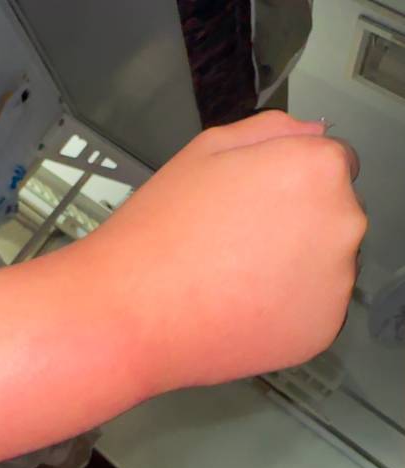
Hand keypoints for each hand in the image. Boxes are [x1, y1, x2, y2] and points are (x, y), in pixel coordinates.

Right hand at [83, 111, 365, 390]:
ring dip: (292, 268)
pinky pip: (313, 310)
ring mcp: (335, 284)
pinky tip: (241, 305)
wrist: (131, 313)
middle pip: (332, 215)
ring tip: (232, 276)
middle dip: (294, 223)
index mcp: (314, 171)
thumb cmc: (158, 235)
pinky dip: (286, 310)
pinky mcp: (320, 331)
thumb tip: (312, 134)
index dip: (288, 181)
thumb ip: (269, 132)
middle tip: (236, 241)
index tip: (259, 201)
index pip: (332, 165)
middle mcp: (340, 225)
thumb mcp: (204, 152)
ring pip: (324, 265)